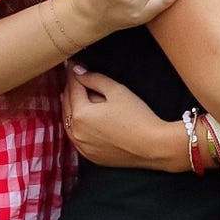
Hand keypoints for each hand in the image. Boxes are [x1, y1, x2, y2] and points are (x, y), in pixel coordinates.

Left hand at [63, 66, 184, 169]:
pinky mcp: (90, 156)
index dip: (72, 73)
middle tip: (74, 76)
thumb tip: (77, 71)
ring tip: (75, 94)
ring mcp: (82, 146)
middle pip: (67, 104)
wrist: (152, 146)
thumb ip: (94, 79)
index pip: (73, 88)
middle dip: (70, 88)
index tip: (71, 63)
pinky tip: (82, 118)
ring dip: (70, 107)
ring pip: (69, 122)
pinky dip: (76, 125)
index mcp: (81, 114)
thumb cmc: (137, 117)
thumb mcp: (116, 91)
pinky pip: (76, 137)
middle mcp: (76, 132)